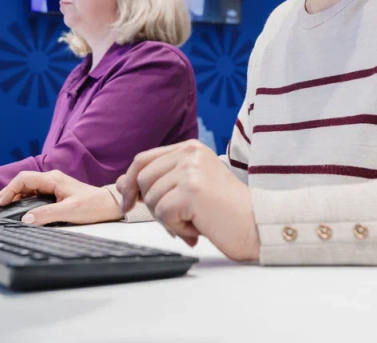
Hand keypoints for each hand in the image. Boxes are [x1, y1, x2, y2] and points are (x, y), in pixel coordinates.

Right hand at [0, 170, 121, 225]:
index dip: (8, 191)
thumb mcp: (70, 211)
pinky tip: (14, 211)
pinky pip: (32, 196)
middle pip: (21, 184)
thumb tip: (26, 220)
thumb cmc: (94, 205)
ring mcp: (52, 187)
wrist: (110, 204)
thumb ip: (47, 215)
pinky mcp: (54, 194)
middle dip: (4, 195)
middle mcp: (50, 180)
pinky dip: (20, 202)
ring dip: (11, 199)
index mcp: (52, 179)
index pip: (23, 180)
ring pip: (25, 190)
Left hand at [116, 140, 259, 261]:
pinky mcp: (192, 190)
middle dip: (153, 206)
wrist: (257, 225)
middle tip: (177, 220)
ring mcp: (191, 170)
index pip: (142, 160)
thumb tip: (119, 183)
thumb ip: (157, 182)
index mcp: (189, 148)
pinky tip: (198, 227)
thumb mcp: (186, 190)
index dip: (130, 183)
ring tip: (193, 222)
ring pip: (152, 199)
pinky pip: (164, 213)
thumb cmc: (224, 211)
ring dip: (168, 220)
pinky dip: (177, 228)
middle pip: (143, 180)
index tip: (128, 203)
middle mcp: (190, 153)